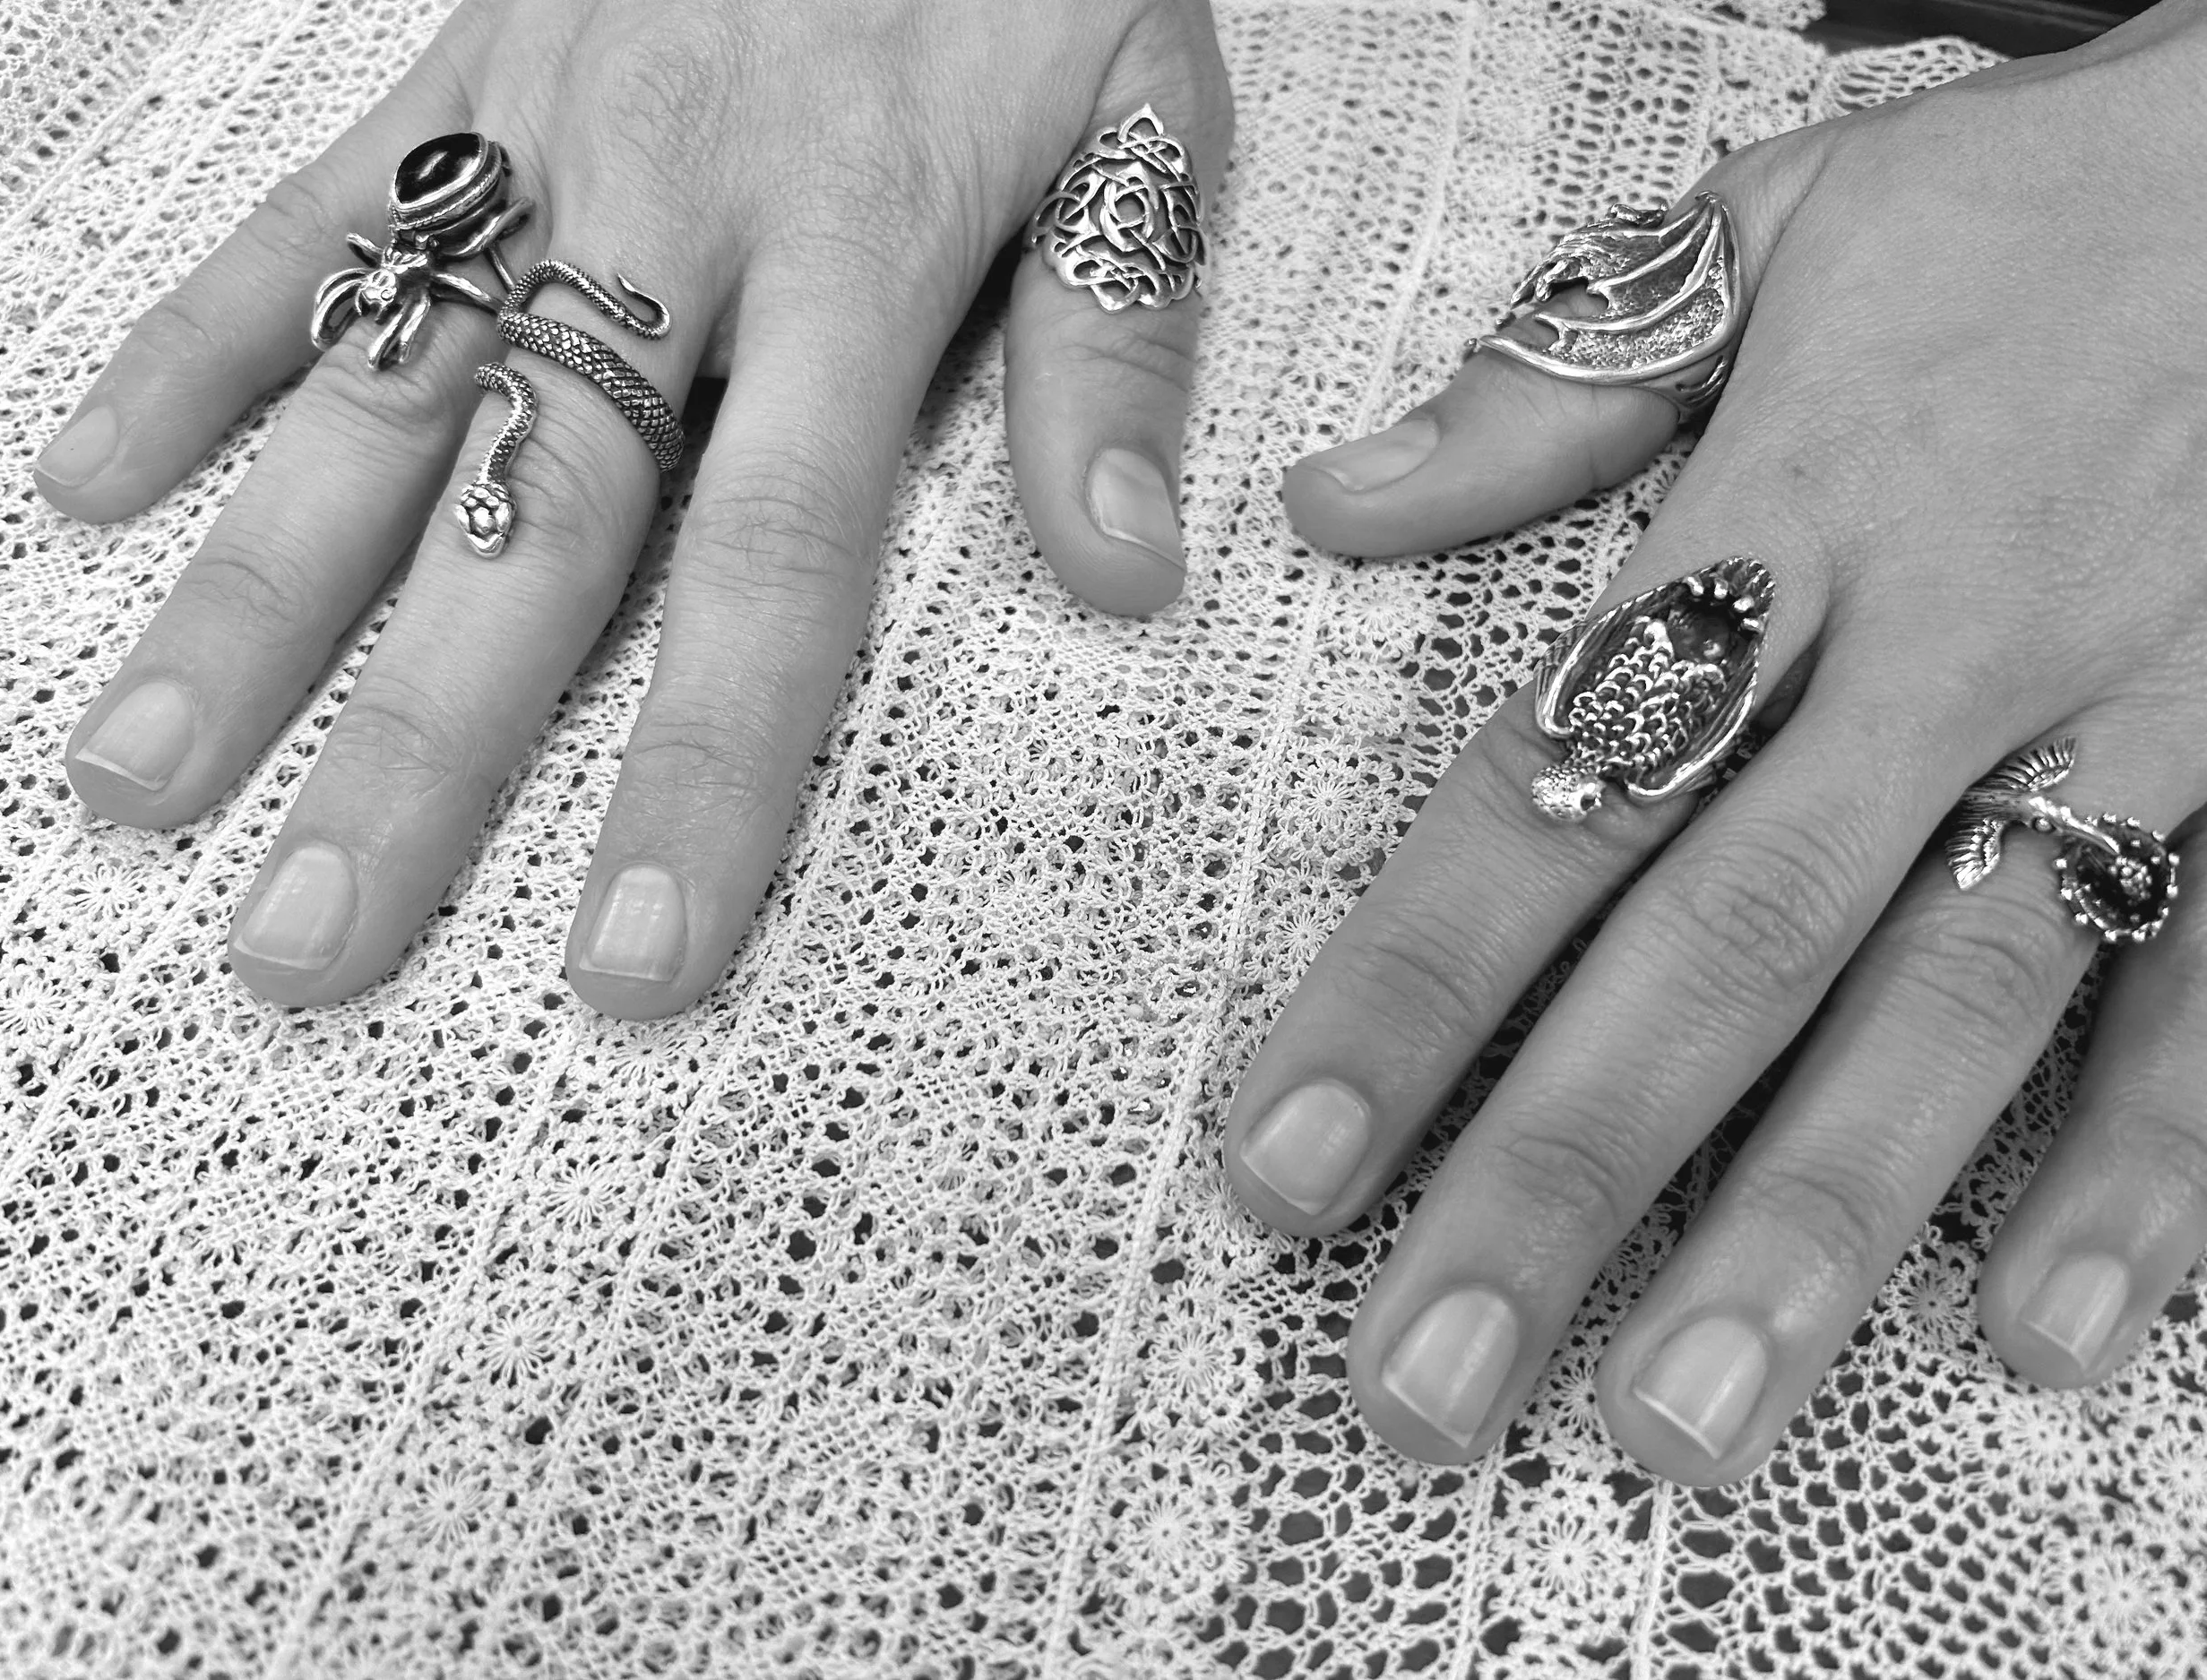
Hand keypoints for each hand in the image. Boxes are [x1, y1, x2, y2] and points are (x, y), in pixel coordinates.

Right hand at [45, 0, 1230, 1017]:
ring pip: (378, 390)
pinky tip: (90, 476)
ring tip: (141, 778)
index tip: (632, 961)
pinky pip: (317, 211)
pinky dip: (204, 338)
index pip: (771, 570)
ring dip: (253, 594)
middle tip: (306, 942)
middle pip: (524, 521)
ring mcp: (542, 138)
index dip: (701, 772)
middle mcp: (675, 222)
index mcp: (860, 257)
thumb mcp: (1140, 107)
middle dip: (415, 748)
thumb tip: (1125, 576)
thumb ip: (1113, 338)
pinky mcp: (460, 61)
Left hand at [1225, 4, 2206, 1482]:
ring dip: (1810, 1233)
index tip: (1275, 1164)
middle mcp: (1943, 648)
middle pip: (1718, 945)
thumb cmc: (2042, 197)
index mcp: (1784, 515)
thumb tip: (1325, 502)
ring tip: (1670, 1427)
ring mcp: (2131, 724)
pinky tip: (2049, 1339)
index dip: (1401, 989)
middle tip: (1422, 1387)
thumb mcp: (1780, 230)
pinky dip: (2150, 1162)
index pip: (1548, 787)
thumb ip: (1557, 385)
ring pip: (1948, 1004)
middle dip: (1559, 1178)